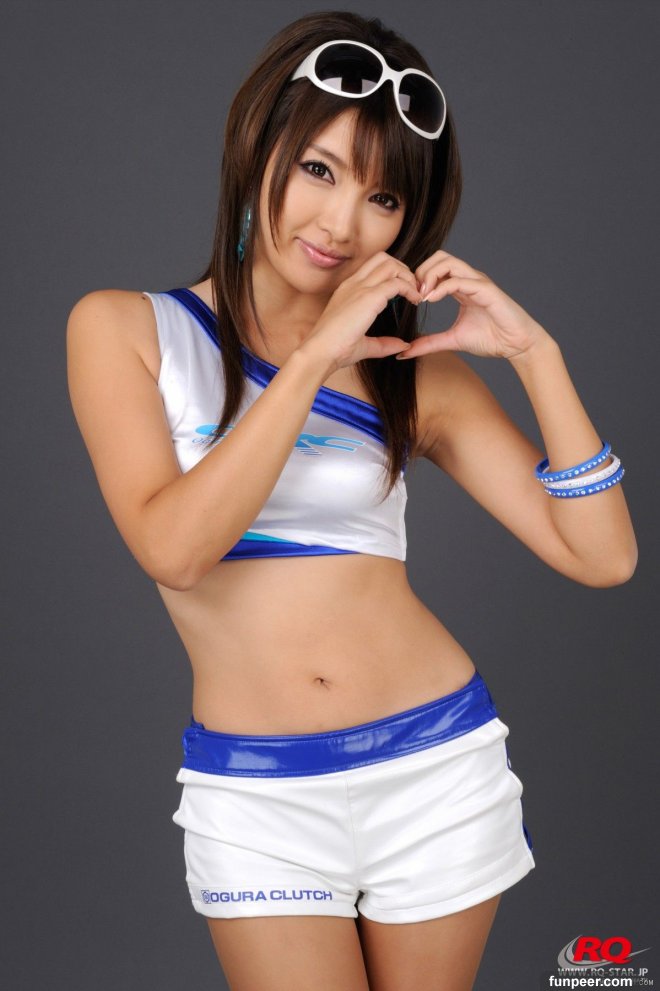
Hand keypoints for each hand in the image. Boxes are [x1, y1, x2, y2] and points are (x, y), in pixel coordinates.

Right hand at [299, 252, 421, 371]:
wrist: (320, 352)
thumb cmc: (334, 350)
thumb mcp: (363, 345)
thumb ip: (384, 343)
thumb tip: (402, 346)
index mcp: (348, 290)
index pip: (373, 267)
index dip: (393, 275)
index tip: (404, 292)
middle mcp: (353, 284)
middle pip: (383, 258)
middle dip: (402, 270)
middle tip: (412, 289)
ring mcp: (360, 288)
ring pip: (390, 264)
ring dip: (407, 276)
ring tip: (415, 294)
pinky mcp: (368, 297)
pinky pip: (396, 283)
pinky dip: (409, 289)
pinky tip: (415, 301)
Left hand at [396, 251, 549, 359]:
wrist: (516, 345)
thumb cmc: (491, 339)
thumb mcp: (452, 340)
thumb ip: (429, 343)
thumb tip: (405, 352)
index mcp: (461, 286)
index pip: (435, 268)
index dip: (418, 278)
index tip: (409, 298)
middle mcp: (469, 279)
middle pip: (439, 257)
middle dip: (421, 271)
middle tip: (413, 294)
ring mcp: (478, 282)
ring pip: (448, 261)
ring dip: (429, 275)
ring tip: (421, 296)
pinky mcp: (486, 290)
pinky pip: (459, 280)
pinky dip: (442, 287)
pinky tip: (431, 300)